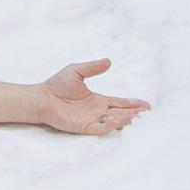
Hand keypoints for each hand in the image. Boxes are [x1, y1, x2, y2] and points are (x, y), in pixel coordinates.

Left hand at [37, 60, 151, 135]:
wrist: (42, 97)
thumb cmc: (57, 85)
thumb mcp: (77, 71)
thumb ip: (93, 68)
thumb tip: (108, 61)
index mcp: (98, 100)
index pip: (119, 103)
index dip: (132, 104)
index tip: (146, 105)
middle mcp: (97, 111)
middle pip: (120, 113)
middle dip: (134, 113)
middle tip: (147, 114)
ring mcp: (91, 120)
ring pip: (113, 122)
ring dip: (125, 119)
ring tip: (136, 116)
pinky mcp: (83, 127)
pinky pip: (100, 128)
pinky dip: (109, 126)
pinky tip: (117, 120)